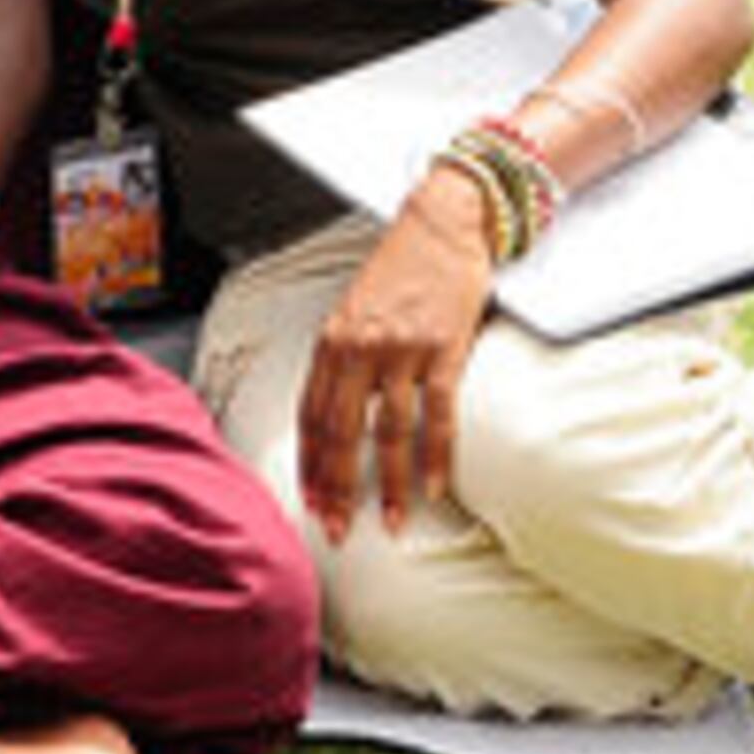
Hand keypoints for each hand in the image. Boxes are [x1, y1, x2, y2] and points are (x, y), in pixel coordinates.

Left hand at [297, 176, 494, 539]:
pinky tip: (430, 489)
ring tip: (388, 523)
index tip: (310, 503)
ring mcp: (401, 351)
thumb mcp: (355, 311)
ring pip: (388, 432)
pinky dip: (434, 456)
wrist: (445, 223)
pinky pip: (436, 414)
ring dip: (387, 484)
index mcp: (332, 342)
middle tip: (336, 529)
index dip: (309, 464)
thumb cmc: (402, 269)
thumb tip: (336, 411)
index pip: (310, 417)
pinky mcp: (443, 349)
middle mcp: (359, 349)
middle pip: (341, 433)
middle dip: (336, 487)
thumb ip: (344, 358)